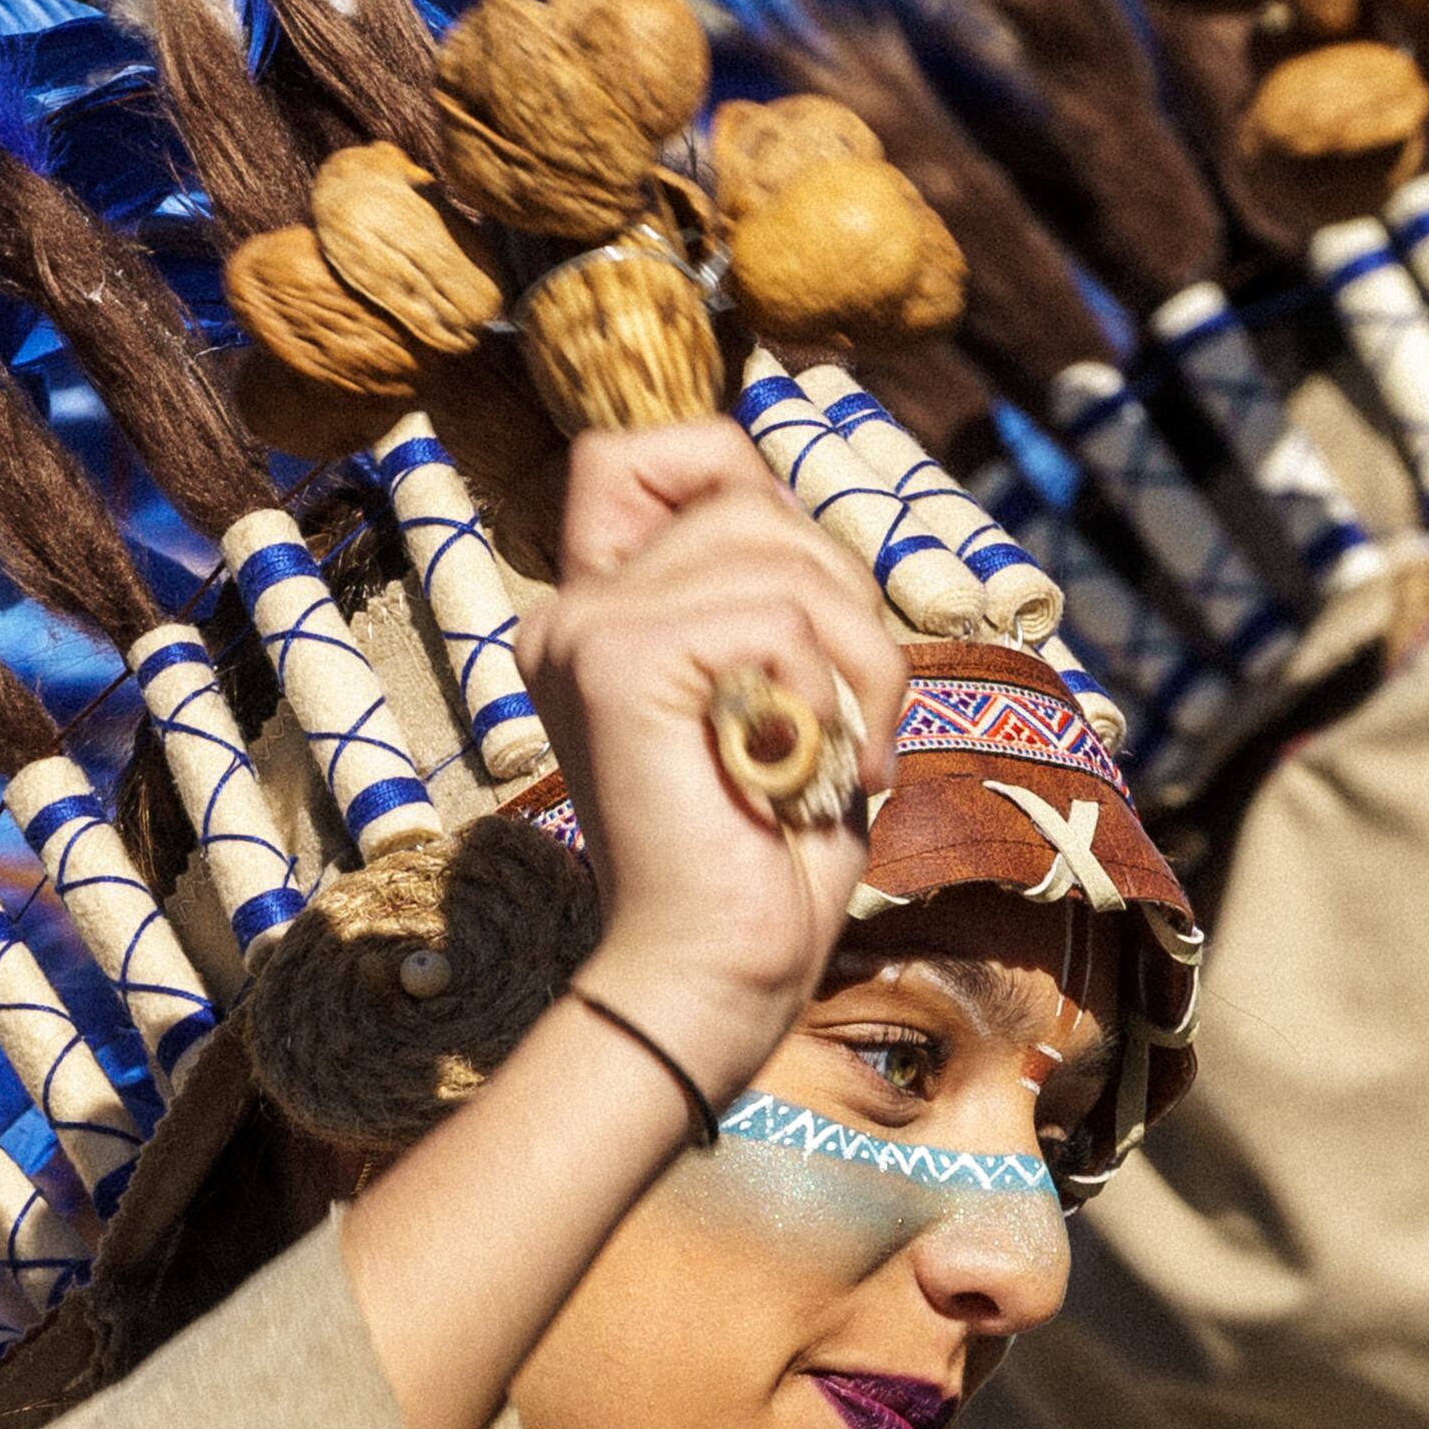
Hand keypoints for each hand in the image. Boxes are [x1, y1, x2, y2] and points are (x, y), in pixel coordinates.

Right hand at [518, 420, 909, 1102]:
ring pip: (777, 555)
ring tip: (841, 758)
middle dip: (844, 603)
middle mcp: (573, 610)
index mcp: (600, 615)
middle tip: (851, 725)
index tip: (800, 606)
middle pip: (749, 499)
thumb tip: (816, 533)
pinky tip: (810, 774)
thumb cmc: (764, 862)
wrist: (717, 977)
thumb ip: (777, 603)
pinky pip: (775, 620)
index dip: (739, 481)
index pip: (649, 451)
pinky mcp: (614, 663)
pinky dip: (827, 695)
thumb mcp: (786, 703)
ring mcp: (583, 629)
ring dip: (855, 661)